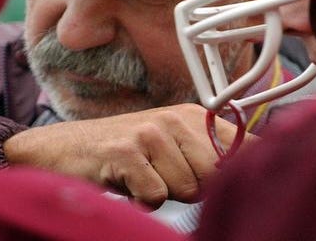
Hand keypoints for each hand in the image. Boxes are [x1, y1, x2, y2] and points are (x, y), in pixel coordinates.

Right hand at [3, 103, 256, 207]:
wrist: (61, 149)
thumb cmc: (121, 152)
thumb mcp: (170, 145)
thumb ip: (210, 155)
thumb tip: (254, 176)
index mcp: (194, 116)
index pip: (247, 146)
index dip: (243, 172)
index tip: (233, 183)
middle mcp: (176, 118)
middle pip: (217, 176)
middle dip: (192, 188)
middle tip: (161, 176)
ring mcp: (151, 132)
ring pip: (187, 189)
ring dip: (162, 193)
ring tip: (140, 176)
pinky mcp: (127, 151)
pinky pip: (156, 196)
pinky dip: (140, 199)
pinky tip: (125, 182)